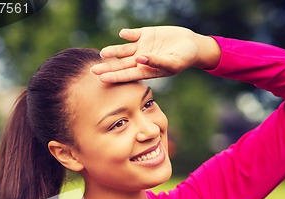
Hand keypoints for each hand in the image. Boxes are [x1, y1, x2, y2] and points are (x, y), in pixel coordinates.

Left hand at [91, 26, 220, 82]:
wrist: (191, 45)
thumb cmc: (184, 59)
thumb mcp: (172, 62)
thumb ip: (156, 62)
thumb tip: (140, 58)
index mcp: (146, 70)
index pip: (127, 75)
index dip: (114, 77)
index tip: (102, 79)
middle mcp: (141, 60)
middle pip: (121, 64)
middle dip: (107, 68)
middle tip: (93, 70)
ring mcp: (142, 47)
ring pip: (123, 50)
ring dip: (113, 51)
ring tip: (103, 53)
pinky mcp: (146, 34)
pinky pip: (133, 34)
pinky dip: (127, 34)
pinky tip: (123, 34)